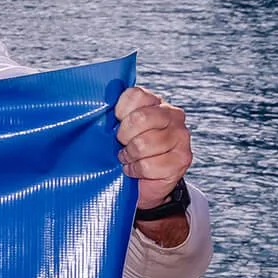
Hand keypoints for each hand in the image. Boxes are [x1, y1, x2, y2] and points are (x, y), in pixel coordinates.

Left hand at [117, 85, 191, 210]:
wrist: (142, 182)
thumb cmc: (126, 149)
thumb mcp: (117, 127)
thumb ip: (112, 114)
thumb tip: (95, 109)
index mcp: (155, 102)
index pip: (135, 95)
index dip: (119, 112)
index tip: (116, 124)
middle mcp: (173, 115)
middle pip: (139, 119)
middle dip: (123, 136)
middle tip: (122, 144)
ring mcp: (180, 136)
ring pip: (143, 144)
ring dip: (129, 156)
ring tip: (128, 158)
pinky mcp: (182, 159)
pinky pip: (148, 165)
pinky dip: (136, 170)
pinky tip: (136, 169)